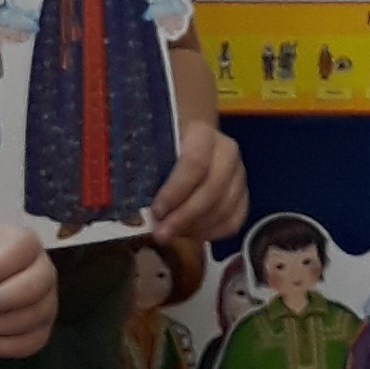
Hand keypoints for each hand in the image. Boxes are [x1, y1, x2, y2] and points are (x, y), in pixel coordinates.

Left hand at [150, 115, 247, 244]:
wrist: (190, 137)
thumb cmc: (163, 142)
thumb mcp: (150, 144)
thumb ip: (141, 166)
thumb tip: (127, 199)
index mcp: (202, 134)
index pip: (195, 163)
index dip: (175, 191)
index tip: (156, 211)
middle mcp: (226, 152)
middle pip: (213, 189)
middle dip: (185, 216)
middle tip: (161, 234)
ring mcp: (238, 174)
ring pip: (226, 208)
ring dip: (197, 227)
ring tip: (172, 235)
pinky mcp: (242, 193)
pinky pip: (234, 220)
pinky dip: (213, 233)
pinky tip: (191, 235)